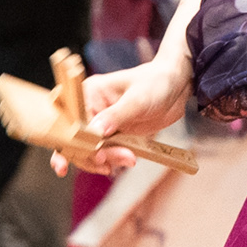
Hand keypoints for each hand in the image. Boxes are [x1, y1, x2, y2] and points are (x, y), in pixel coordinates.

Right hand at [58, 53, 190, 174]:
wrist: (176, 88)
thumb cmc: (156, 83)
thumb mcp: (137, 99)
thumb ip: (116, 115)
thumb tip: (95, 131)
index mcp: (88, 93)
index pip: (71, 122)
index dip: (72, 142)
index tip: (78, 160)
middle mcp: (89, 109)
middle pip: (76, 140)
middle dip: (91, 155)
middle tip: (111, 163)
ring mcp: (100, 124)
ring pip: (89, 151)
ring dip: (104, 160)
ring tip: (129, 159)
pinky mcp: (112, 135)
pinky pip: (104, 153)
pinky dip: (111, 161)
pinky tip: (123, 162)